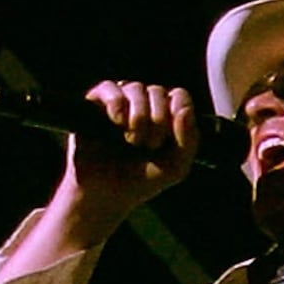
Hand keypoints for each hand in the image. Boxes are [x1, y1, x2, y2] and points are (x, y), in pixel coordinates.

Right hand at [63, 78, 201, 219]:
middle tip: (146, 146)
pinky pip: (110, 88)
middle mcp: (142, 102)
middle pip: (158, 92)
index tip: (167, 141)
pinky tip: (117, 122)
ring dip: (138, 118)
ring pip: (136, 89)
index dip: (177, 115)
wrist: (105, 195)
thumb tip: (184, 109)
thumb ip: (190, 140)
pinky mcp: (93, 103)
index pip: (179, 96)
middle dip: (156, 124)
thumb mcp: (176, 167)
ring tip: (130, 141)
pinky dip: (118, 105)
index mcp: (165, 113)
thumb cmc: (140, 180)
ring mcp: (118, 100)